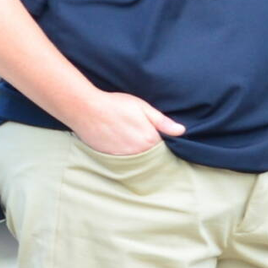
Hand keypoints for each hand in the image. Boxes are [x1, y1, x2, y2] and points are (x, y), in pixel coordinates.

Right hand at [71, 91, 185, 155]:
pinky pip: (124, 163)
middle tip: (145, 141)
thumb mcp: (143, 107)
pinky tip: (122, 148)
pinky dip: (126, 158)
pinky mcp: (110, 159)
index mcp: (149, 139)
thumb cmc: (115, 104)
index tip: (161, 140)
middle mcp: (138, 153)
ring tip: (133, 144)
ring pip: (138, 162)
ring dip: (139, 157)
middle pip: (151, 158)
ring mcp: (123, 158)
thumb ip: (162, 121)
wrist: (86, 109)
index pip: (164, 149)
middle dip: (152, 153)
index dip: (164, 144)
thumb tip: (181, 131)